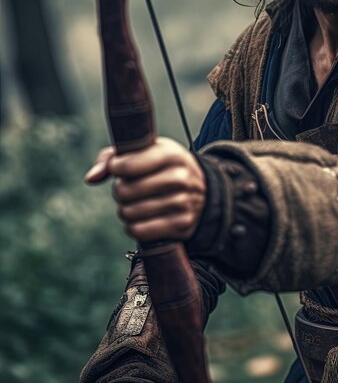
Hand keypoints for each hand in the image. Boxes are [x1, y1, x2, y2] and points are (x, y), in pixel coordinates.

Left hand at [85, 137, 205, 242]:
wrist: (202, 188)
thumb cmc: (163, 166)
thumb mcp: (145, 151)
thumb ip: (111, 157)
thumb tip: (90, 178)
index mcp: (172, 154)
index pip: (128, 165)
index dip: (115, 167)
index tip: (119, 168)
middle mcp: (181, 178)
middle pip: (126, 191)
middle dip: (120, 190)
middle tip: (129, 187)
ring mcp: (184, 202)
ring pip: (130, 212)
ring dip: (126, 209)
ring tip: (136, 202)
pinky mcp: (183, 224)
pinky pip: (139, 231)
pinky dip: (133, 226)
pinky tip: (141, 217)